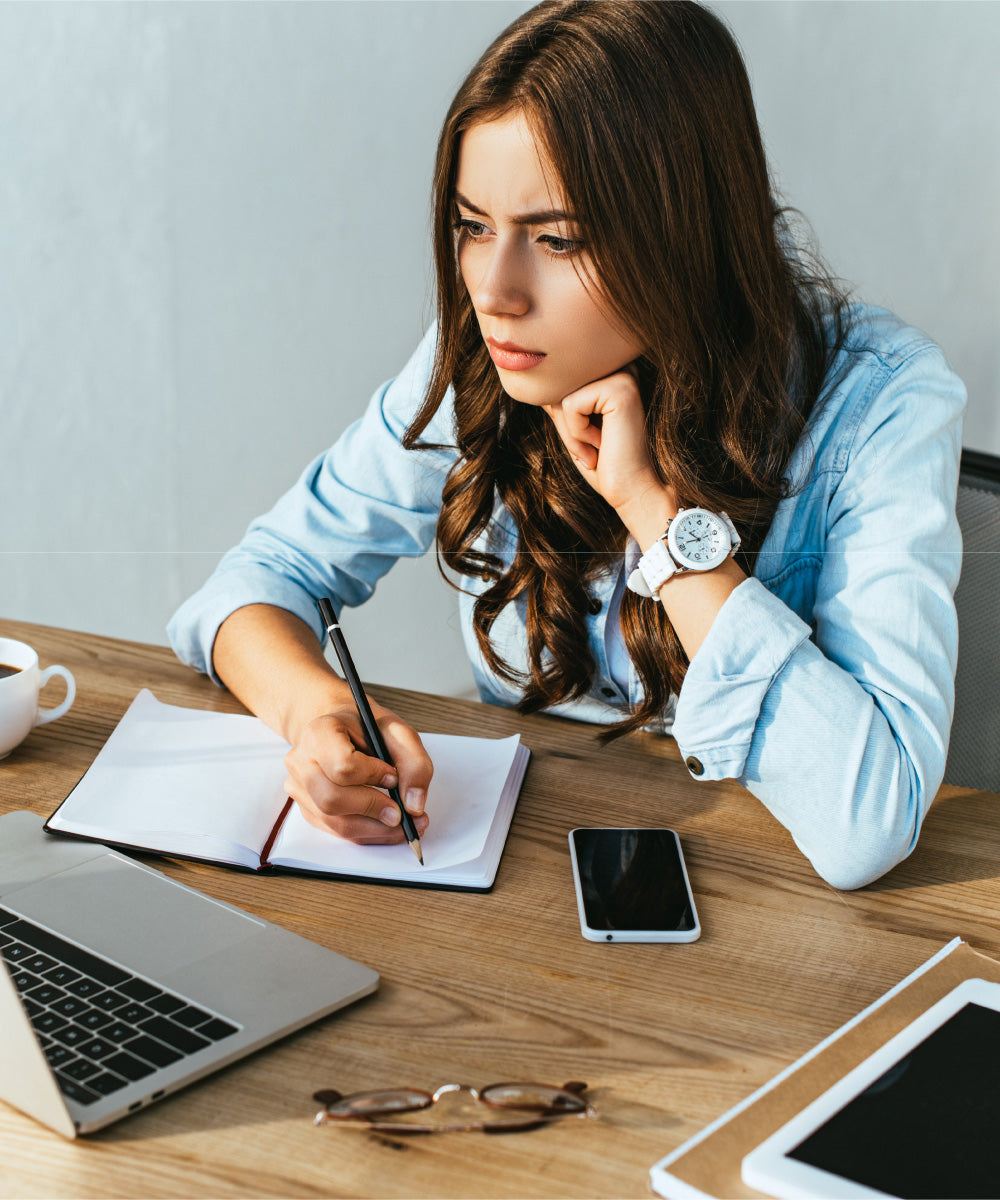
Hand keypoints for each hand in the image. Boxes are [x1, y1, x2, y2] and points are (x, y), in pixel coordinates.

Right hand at [283, 700, 431, 843]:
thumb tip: (414, 805)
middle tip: (402, 814)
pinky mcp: (307, 809)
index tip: (393, 778)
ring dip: (375, 829)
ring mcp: (299, 788)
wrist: (342, 730)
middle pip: (332, 799)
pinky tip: (386, 825)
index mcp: (319, 733)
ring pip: (335, 822)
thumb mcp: (398, 732)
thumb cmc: (366, 728)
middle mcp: (301, 761)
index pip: (342, 765)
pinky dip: (367, 832)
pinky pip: (337, 831)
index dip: (372, 776)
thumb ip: (414, 763)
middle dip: (373, 810)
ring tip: (403, 824)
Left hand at [543, 368, 675, 540]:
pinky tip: (602, 443)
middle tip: (592, 449)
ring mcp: (622, 375)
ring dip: (571, 432)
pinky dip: (577, 432)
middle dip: (565, 426)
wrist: (633, 490)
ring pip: (562, 397)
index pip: (560, 386)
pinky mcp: (620, 388)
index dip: (563, 421)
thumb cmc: (604, 464)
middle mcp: (619, 368)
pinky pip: (570, 405)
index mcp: (612, 374)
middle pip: (559, 389)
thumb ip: (559, 401)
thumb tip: (537, 381)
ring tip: (597, 447)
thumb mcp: (574, 427)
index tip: (590, 443)